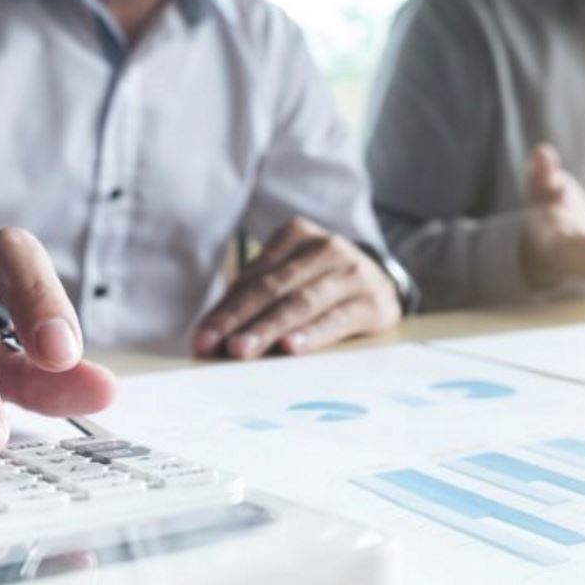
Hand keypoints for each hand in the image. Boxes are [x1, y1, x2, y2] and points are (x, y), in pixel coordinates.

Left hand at [193, 217, 400, 359]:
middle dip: (240, 320)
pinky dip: (312, 334)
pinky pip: (337, 319)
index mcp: (297, 234)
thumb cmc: (322, 285)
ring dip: (268, 329)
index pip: (253, 277)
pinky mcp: (374, 302)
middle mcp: (327, 247)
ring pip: (302, 302)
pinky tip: (290, 347)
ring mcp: (353, 272)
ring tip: (243, 350)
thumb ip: (251, 301)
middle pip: (274, 288)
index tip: (202, 340)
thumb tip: (209, 336)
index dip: (225, 310)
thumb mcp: (288, 279)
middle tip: (217, 346)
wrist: (383, 284)